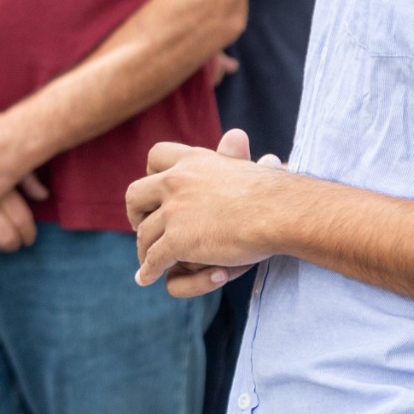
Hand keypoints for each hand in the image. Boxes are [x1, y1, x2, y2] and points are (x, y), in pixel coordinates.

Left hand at [128, 128, 293, 295]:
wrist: (279, 212)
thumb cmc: (272, 191)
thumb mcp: (246, 166)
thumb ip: (234, 154)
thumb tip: (235, 135)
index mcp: (192, 160)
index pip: (155, 157)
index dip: (151, 175)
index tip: (155, 190)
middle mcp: (175, 181)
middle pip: (135, 195)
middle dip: (135, 213)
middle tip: (141, 225)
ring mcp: (173, 211)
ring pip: (144, 233)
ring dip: (144, 249)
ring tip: (147, 260)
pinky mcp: (177, 241)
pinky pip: (154, 259)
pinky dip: (148, 271)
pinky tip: (145, 278)